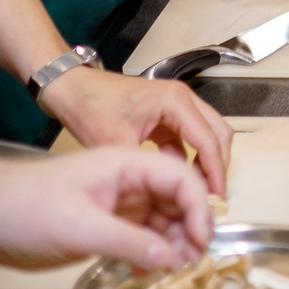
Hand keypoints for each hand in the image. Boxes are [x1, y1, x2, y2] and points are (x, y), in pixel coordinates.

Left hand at [0, 145, 210, 273]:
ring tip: (171, 272)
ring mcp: (116, 202)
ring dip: (172, 244)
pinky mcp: (104, 223)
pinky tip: (147, 271)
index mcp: (126, 164)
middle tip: (190, 263)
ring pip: (161, 220)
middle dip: (189, 228)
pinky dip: (151, 252)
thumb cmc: (22, 207)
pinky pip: (141, 236)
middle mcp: (127, 180)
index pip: (180, 178)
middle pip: (177, 198)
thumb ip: (127, 241)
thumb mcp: (78, 226)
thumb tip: (171, 256)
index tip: (201, 241)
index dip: (198, 209)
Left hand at [37, 67, 235, 194]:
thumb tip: (167, 196)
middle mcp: (181, 99)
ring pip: (205, 136)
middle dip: (218, 166)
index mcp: (175, 101)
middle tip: (214, 198)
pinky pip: (187, 140)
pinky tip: (177, 182)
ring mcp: (174, 107)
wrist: (70, 89)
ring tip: (199, 194)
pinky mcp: (164, 117)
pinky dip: (188, 160)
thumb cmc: (90, 105)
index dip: (215, 172)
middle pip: (217, 133)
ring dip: (205, 163)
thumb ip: (145, 169)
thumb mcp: (115, 142)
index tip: (217, 199)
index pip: (208, 139)